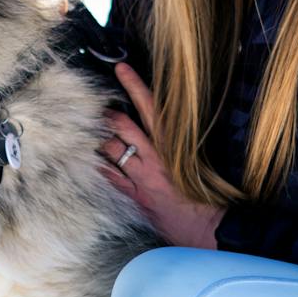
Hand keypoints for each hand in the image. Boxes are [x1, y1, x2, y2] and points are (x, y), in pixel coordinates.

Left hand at [98, 61, 226, 249]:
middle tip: (95, 101)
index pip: (150, 108)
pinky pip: (111, 178)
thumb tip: (163, 125)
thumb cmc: (208, 194)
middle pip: (124, 127)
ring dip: (100, 139)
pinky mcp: (136, 197)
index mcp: (173, 145)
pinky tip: (91, 160)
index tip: (121, 69)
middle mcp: (155, 158)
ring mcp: (142, 178)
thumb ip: (179, 143)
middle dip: (107, 113)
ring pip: (112, 150)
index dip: (135, 86)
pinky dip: (101, 167)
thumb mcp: (198, 161)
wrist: (209, 227)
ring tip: (88, 128)